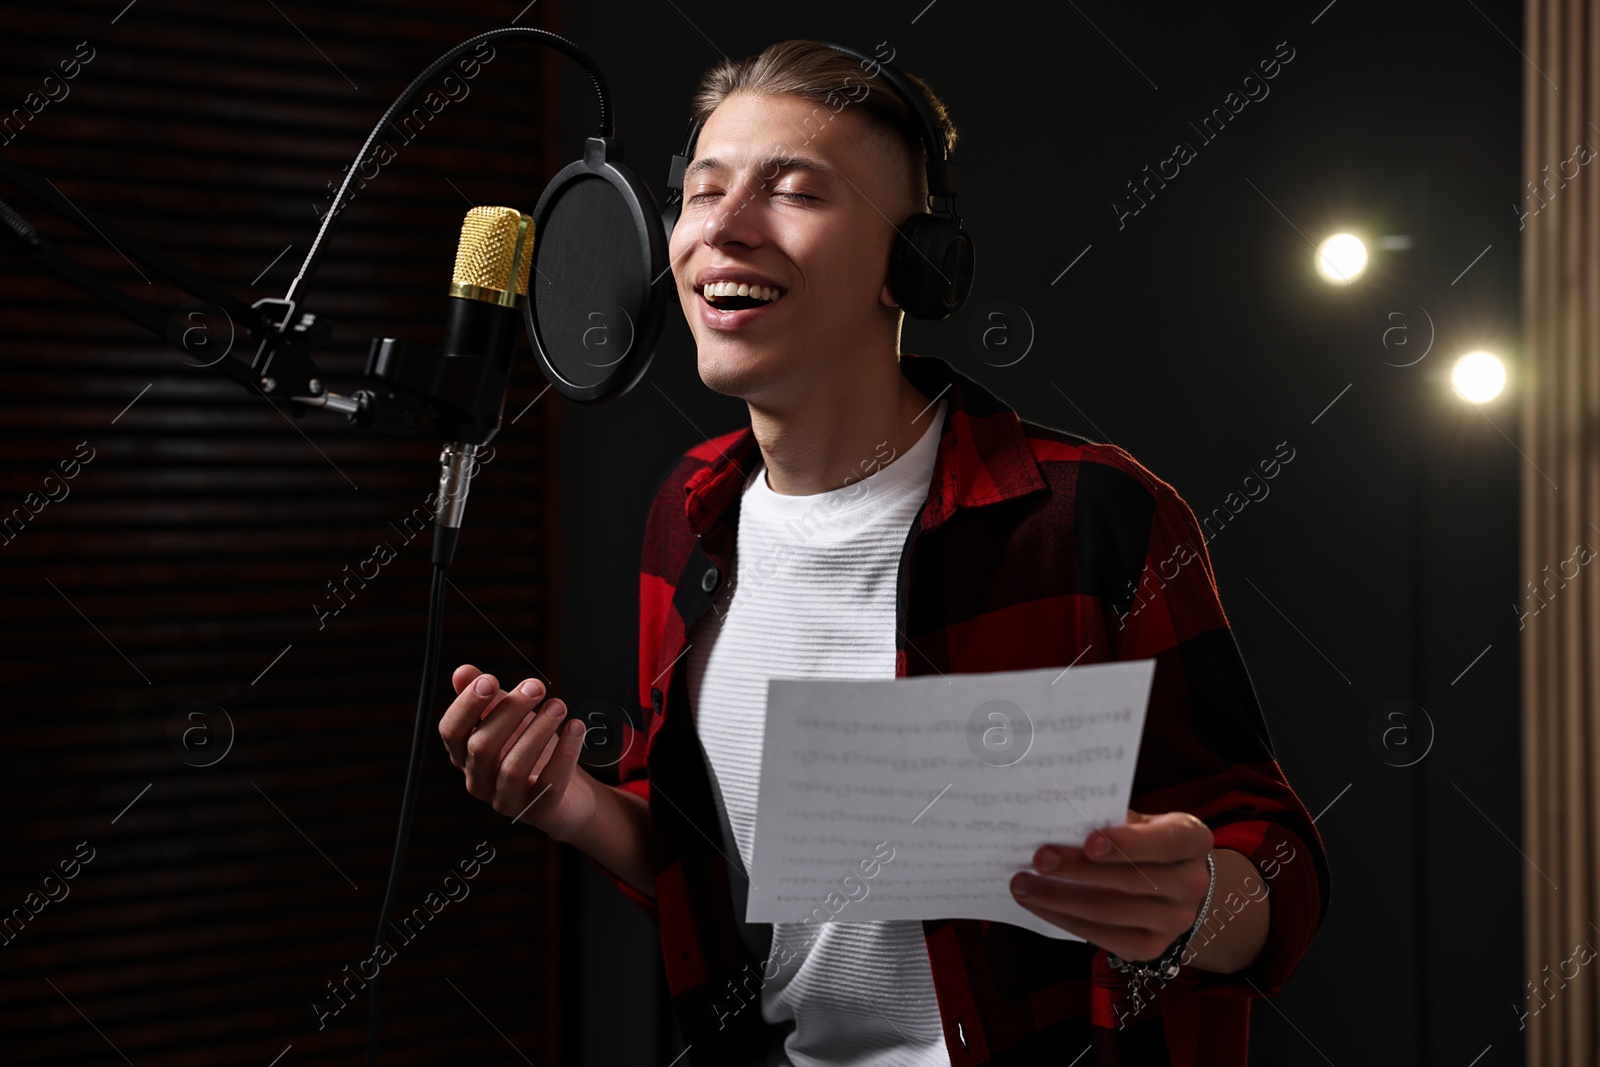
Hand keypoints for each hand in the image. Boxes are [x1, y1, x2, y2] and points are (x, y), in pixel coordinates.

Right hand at [438, 664, 597, 841]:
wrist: (570, 793)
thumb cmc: (534, 751)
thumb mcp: (510, 719)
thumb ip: (488, 698)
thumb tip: (462, 671)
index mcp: (465, 756)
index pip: (450, 732)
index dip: (466, 705)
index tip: (490, 679)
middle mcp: (479, 781)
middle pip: (481, 747)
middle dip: (509, 712)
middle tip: (536, 686)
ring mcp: (506, 801)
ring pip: (514, 768)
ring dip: (538, 731)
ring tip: (559, 705)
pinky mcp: (539, 812)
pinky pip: (550, 784)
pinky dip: (565, 753)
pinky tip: (577, 727)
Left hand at [1009, 809, 1213, 962]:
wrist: (1175, 885)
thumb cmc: (1144, 841)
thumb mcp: (1139, 821)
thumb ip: (1110, 819)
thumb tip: (1057, 822)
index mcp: (1191, 840)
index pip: (1165, 842)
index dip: (1127, 844)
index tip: (1088, 841)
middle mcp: (1191, 883)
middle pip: (1129, 880)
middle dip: (1078, 870)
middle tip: (1038, 859)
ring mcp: (1174, 922)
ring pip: (1110, 912)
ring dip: (1059, 899)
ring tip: (1022, 884)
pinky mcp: (1150, 948)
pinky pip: (1101, 937)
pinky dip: (1064, 919)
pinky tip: (1037, 904)